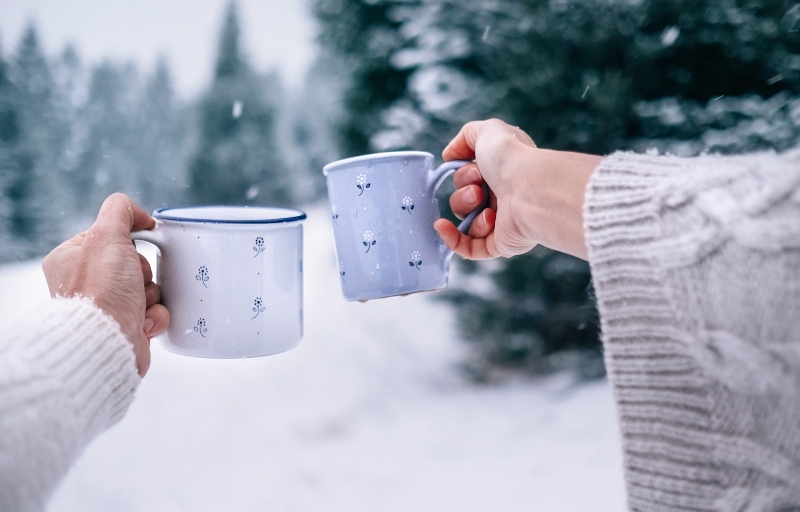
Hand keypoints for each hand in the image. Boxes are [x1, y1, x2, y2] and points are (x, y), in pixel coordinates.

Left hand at [42, 193, 169, 375]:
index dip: (127, 242)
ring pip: (148, 287)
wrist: (107, 342)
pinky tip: (143, 322)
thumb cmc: (101, 292)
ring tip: (137, 306)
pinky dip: (155, 316)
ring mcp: (106, 306)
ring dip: (151, 295)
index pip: (111, 238)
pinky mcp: (126, 326)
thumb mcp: (107, 235)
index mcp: (70, 259)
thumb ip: (120, 210)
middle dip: (143, 273)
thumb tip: (139, 214)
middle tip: (131, 281)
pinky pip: (154, 311)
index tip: (127, 250)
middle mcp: (84, 283)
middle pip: (135, 263)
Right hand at [433, 119, 602, 259]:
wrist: (530, 188)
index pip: (469, 178)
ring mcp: (501, 223)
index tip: (474, 167)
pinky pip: (468, 248)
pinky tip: (441, 226)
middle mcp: (503, 199)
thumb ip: (466, 136)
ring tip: (481, 202)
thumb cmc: (513, 159)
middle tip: (480, 187)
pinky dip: (451, 238)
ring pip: (465, 221)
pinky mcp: (499, 244)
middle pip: (463, 199)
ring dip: (466, 208)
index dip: (464, 172)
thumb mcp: (488, 132)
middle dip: (464, 191)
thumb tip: (449, 155)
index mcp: (502, 175)